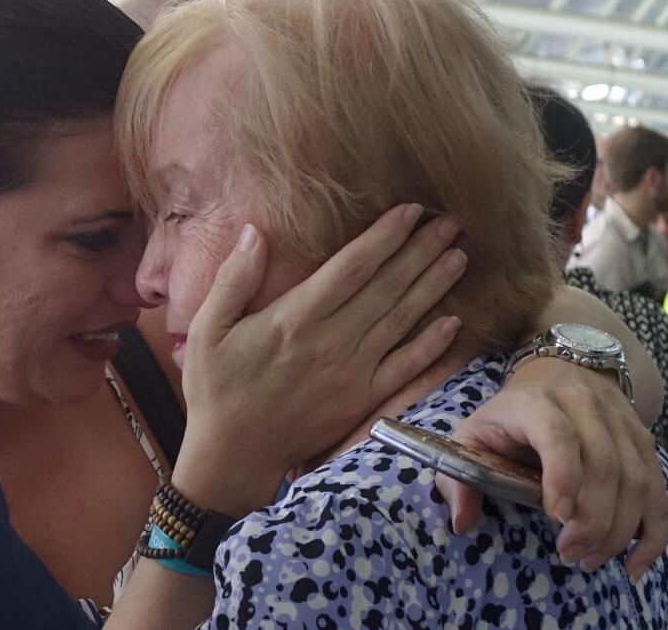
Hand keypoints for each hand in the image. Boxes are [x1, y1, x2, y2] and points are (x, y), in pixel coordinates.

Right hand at [173, 204, 465, 515]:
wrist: (232, 457)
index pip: (352, 266)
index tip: (410, 210)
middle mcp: (331, 341)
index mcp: (295, 318)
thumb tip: (256, 232)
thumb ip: (233, 279)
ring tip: (460, 256)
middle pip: (387, 286)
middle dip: (421, 251)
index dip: (385, 236)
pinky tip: (454, 321)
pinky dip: (433, 345)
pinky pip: (406, 368)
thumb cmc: (216, 389)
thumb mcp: (207, 330)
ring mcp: (353, 373)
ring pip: (403, 320)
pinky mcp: (363, 401)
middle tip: (451, 222)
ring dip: (433, 286)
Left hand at [435, 358, 667, 581]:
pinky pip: (659, 489)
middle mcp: (586, 405)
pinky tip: (634, 563)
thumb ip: (457, 477)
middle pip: (604, 464)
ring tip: (590, 559)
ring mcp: (621, 421)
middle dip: (591, 520)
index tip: (558, 518)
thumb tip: (462, 520)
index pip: (559, 435)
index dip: (563, 476)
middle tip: (570, 553)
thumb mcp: (472, 434)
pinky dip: (652, 532)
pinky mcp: (644, 440)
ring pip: (636, 479)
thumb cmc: (510, 416)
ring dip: (618, 530)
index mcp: (537, 402)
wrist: (558, 371)